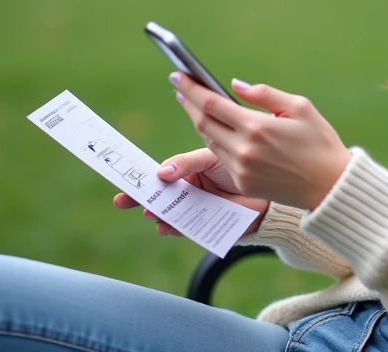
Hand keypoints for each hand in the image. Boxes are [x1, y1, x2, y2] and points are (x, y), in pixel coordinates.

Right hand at [112, 147, 268, 236]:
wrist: (266, 190)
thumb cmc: (238, 167)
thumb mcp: (210, 158)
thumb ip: (187, 163)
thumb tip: (161, 171)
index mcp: (185, 170)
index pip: (158, 173)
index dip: (140, 176)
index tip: (122, 177)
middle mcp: (186, 191)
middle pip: (158, 195)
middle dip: (139, 198)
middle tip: (121, 200)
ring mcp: (194, 208)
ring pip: (169, 212)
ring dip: (157, 214)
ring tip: (150, 213)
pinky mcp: (204, 225)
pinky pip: (185, 229)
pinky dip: (173, 229)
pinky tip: (164, 227)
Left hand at [173, 72, 352, 210]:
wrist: (330, 187)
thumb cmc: (319, 142)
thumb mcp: (300, 107)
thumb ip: (264, 94)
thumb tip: (234, 86)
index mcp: (257, 127)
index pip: (212, 104)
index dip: (191, 89)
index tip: (178, 76)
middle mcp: (244, 149)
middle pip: (203, 122)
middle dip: (188, 102)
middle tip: (181, 87)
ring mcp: (241, 169)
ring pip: (209, 140)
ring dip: (199, 121)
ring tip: (195, 105)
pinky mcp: (242, 184)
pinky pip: (221, 157)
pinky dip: (215, 140)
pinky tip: (215, 129)